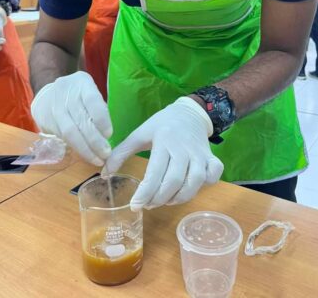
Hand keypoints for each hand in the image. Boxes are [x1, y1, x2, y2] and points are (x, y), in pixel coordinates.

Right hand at [31, 71, 112, 165]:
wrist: (48, 92)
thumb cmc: (77, 94)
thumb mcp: (90, 92)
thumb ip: (98, 108)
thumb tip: (107, 135)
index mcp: (82, 82)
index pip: (92, 101)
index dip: (101, 119)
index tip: (109, 134)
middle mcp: (65, 92)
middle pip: (80, 120)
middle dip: (95, 141)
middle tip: (106, 153)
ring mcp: (52, 106)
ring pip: (69, 132)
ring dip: (85, 149)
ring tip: (97, 159)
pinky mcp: (43, 118)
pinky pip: (61, 137)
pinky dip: (74, 147)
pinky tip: (84, 153)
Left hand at [103, 97, 223, 210]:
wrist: (189, 112)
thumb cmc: (162, 125)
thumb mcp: (140, 134)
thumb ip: (121, 153)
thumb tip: (103, 174)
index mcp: (164, 140)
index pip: (155, 172)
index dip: (146, 192)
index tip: (135, 205)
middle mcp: (183, 148)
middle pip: (174, 181)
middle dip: (159, 199)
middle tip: (148, 204)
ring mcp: (200, 153)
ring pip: (194, 182)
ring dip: (179, 197)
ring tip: (165, 200)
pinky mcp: (211, 157)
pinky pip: (214, 175)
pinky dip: (205, 186)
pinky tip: (191, 188)